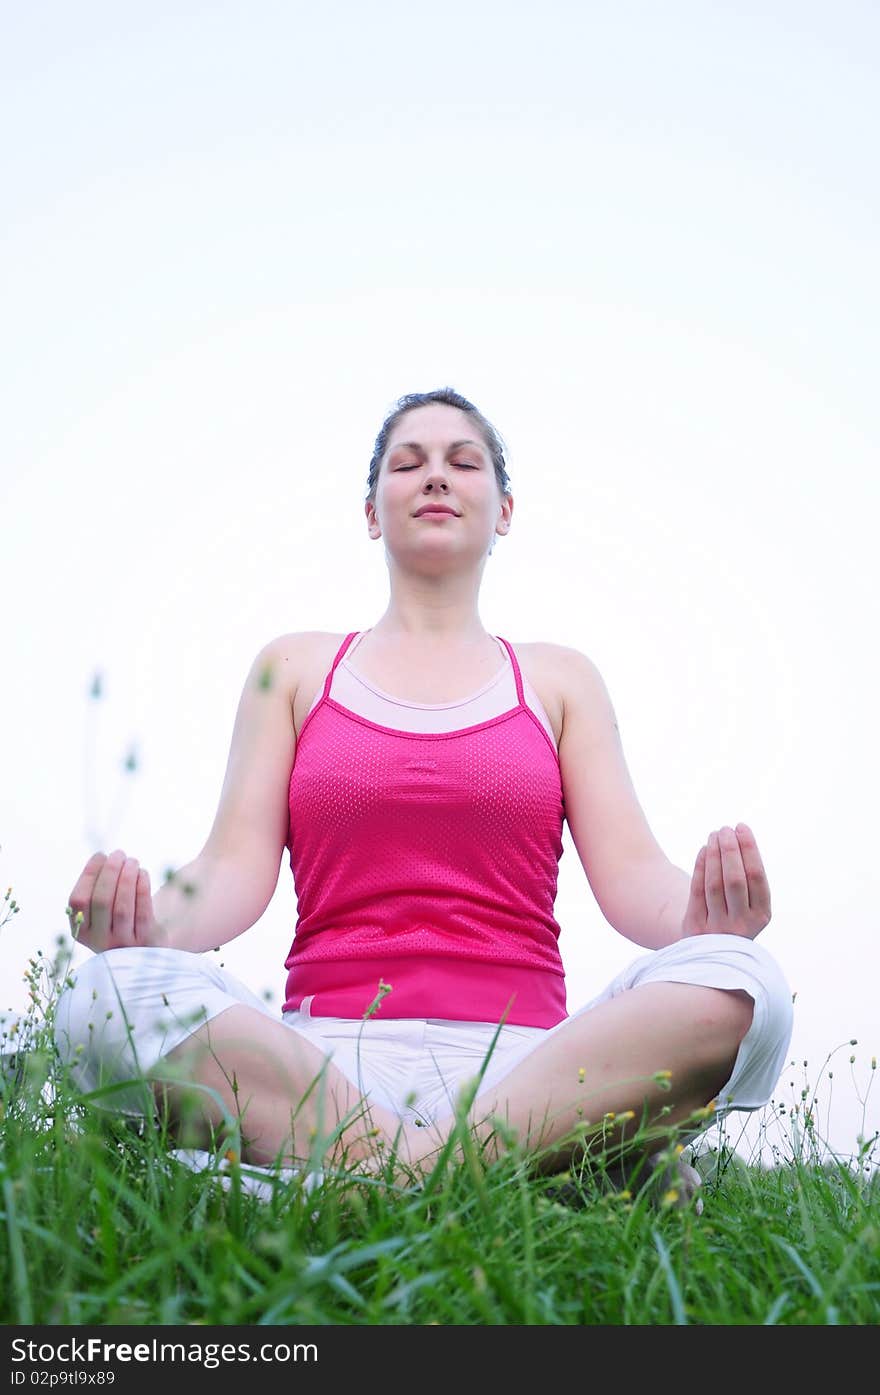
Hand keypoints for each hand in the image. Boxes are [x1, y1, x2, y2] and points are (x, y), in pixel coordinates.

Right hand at [66, 849, 167, 952]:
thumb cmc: (119, 921)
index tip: (100, 855)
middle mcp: (99, 941)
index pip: (78, 900)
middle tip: (119, 854)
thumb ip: (96, 889)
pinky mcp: (145, 941)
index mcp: (81, 931)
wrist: (145, 949)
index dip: (89, 874)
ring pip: (122, 907)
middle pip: (101, 901)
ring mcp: (122, 943)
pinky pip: (143, 912)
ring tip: (132, 861)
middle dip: (110, 872)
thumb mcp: (100, 913)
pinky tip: (143, 873)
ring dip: (127, 877)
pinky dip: (142, 888)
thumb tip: (102, 858)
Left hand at [680, 823, 770, 939]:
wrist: (712, 951)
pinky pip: (697, 891)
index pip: (757, 877)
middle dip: (730, 849)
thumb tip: (738, 838)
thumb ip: (748, 879)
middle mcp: (741, 924)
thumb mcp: (750, 907)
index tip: (742, 827)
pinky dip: (700, 867)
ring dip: (714, 854)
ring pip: (714, 884)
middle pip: (735, 879)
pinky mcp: (695, 927)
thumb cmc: (735, 917)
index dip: (749, 849)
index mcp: (761, 916)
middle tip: (726, 828)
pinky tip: (704, 849)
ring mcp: (717, 928)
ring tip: (714, 834)